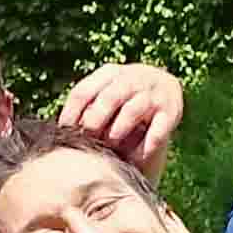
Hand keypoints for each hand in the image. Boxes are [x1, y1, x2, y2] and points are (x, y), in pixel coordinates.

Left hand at [52, 62, 188, 174]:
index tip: (65, 133)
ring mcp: (153, 94)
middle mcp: (132, 78)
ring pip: (131, 111)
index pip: (84, 91)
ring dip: (118, 132)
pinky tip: (135, 159)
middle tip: (89, 140)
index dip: (71, 114)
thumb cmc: (124, 96)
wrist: (164, 87)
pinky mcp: (171, 111)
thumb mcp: (105, 90)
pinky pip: (157, 131)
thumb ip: (87, 104)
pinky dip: (145, 147)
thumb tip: (61, 131)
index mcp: (110, 73)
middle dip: (95, 122)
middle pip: (108, 98)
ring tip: (112, 146)